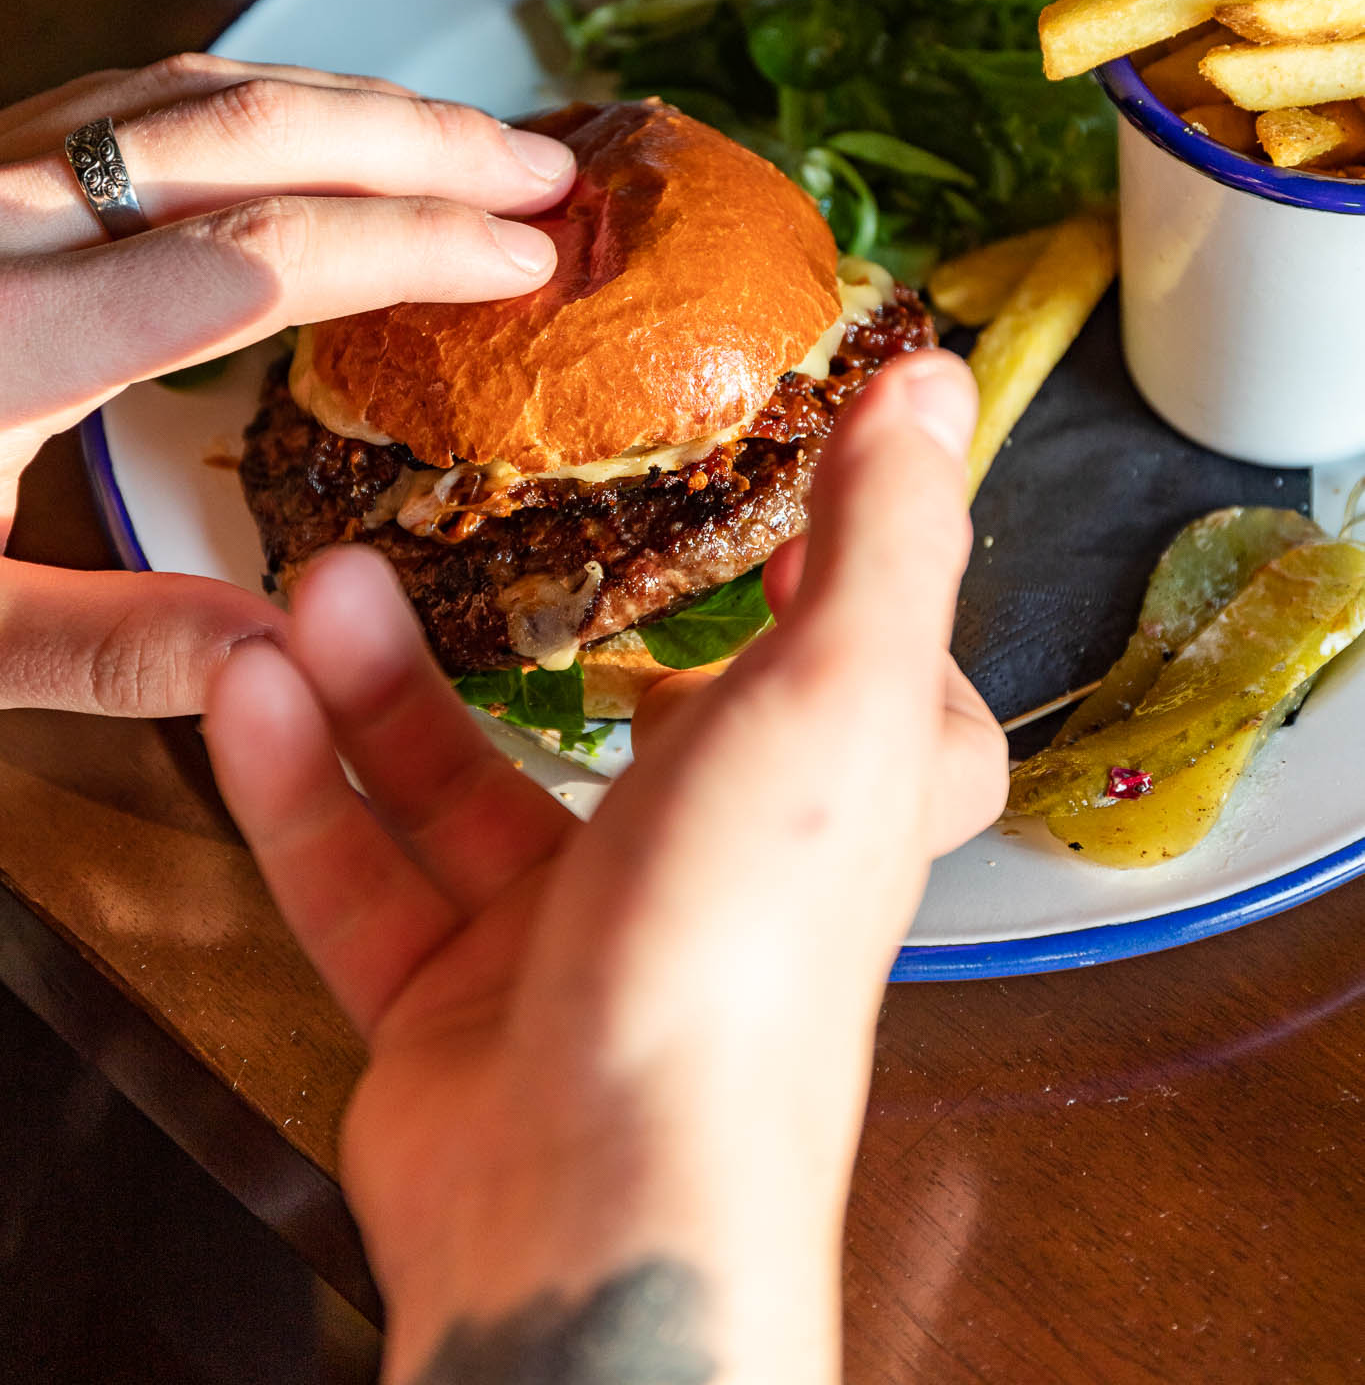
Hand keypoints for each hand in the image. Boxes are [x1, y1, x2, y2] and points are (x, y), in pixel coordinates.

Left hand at [0, 56, 572, 713]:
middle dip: (414, 140)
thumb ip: (110, 648)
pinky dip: (262, 102)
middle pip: (236, 133)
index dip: (406, 247)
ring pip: (190, 90)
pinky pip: (138, 96)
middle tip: (549, 175)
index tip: (523, 264)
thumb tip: (287, 660)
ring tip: (476, 144)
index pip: (249, 259)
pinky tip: (328, 133)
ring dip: (350, 103)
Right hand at [206, 351, 1007, 1384]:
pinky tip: (256, 695)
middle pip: (636, 740)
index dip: (843, 620)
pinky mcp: (453, 1006)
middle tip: (502, 541)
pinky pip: (366, 876)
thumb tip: (936, 387)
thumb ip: (885, 536)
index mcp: (827, 812)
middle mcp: (709, 880)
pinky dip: (308, 788)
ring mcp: (573, 947)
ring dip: (388, 691)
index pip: (883, 715)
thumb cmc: (745, 958)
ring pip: (469, 793)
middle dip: (550, 636)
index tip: (779, 533)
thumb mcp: (840, 695)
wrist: (594, 1204)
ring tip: (322, 588)